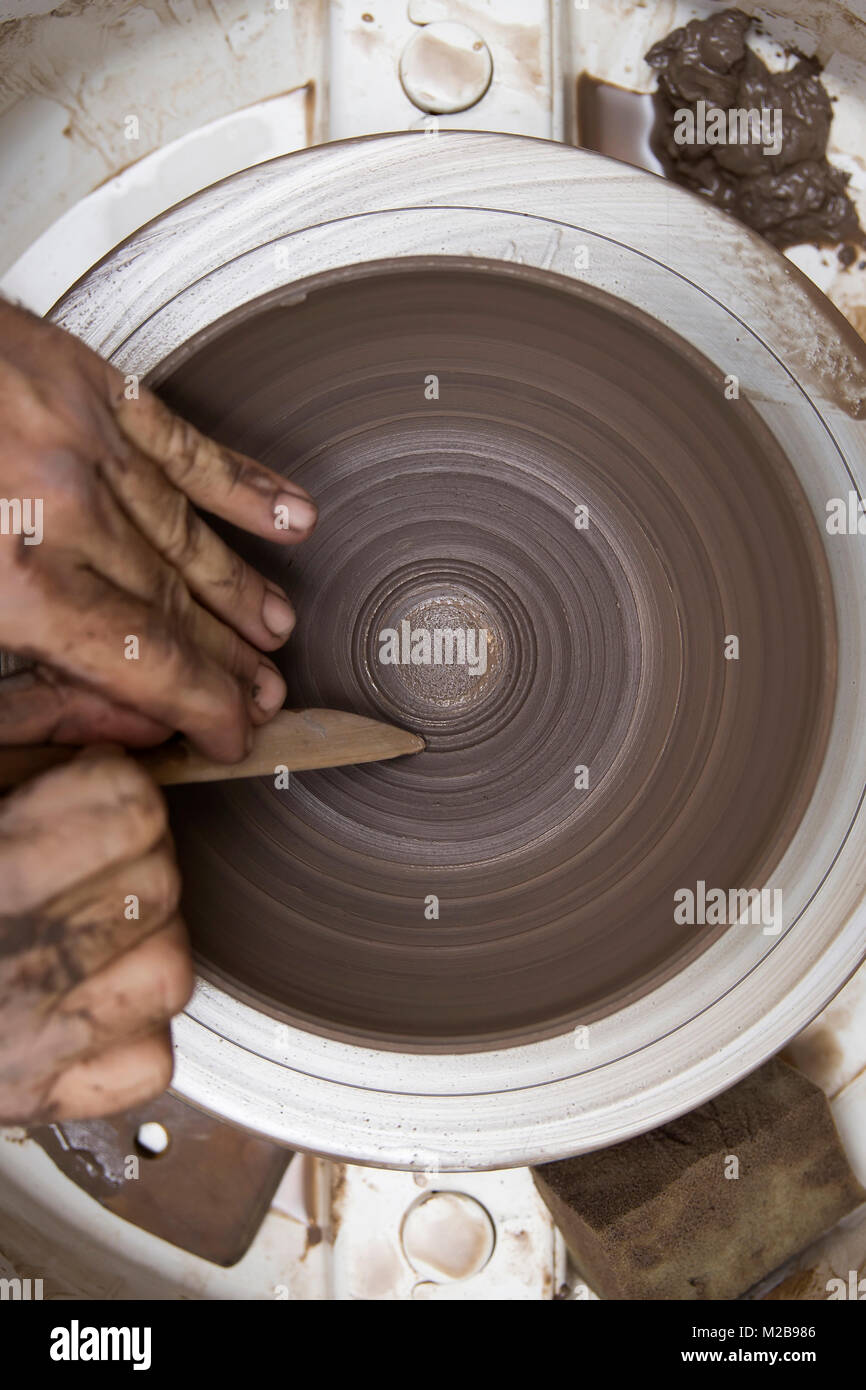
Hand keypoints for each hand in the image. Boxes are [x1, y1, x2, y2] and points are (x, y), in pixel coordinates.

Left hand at [0, 299, 316, 762]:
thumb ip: (23, 681)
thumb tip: (114, 714)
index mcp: (16, 582)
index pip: (144, 661)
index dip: (200, 707)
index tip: (230, 734)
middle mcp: (65, 514)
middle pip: (173, 605)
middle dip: (227, 661)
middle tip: (265, 695)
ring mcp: (87, 444)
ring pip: (189, 535)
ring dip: (238, 588)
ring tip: (274, 627)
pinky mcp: (90, 385)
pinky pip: (188, 445)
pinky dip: (242, 486)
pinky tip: (288, 517)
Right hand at [0, 748, 191, 1123]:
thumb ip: (27, 736)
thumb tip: (129, 730)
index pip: (131, 808)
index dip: (111, 785)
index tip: (84, 789)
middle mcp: (4, 967)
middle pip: (159, 880)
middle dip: (132, 852)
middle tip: (81, 853)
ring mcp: (20, 1048)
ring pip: (170, 971)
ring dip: (143, 938)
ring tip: (84, 920)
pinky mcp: (32, 1100)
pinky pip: (149, 1062)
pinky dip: (131, 1028)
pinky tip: (83, 993)